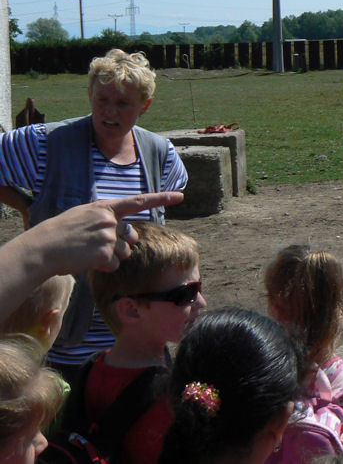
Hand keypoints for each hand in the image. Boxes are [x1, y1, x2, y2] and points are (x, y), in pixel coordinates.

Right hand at [34, 192, 183, 273]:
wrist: (41, 248)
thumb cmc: (59, 233)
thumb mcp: (83, 215)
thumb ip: (105, 218)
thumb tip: (126, 231)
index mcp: (105, 208)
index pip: (138, 201)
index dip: (161, 198)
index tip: (180, 196)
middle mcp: (110, 220)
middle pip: (132, 237)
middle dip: (122, 244)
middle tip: (97, 245)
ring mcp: (108, 237)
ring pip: (124, 253)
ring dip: (110, 257)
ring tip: (87, 253)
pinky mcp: (104, 254)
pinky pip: (114, 265)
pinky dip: (102, 267)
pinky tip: (86, 261)